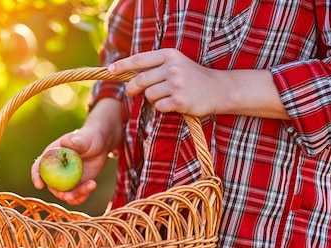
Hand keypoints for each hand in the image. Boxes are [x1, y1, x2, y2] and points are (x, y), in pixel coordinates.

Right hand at [31, 98, 122, 204]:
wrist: (101, 144)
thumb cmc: (88, 137)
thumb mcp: (83, 139)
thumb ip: (74, 142)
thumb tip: (65, 142)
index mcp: (51, 157)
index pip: (38, 168)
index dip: (36, 177)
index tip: (39, 185)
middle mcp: (57, 171)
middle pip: (52, 186)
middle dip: (60, 194)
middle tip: (70, 196)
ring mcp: (67, 179)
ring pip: (66, 194)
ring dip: (75, 196)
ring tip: (90, 186)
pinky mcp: (78, 185)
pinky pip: (77, 196)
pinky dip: (83, 196)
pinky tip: (93, 185)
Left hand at [108, 49, 288, 118]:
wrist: (219, 90)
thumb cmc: (194, 78)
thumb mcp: (176, 65)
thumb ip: (156, 68)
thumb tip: (129, 76)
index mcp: (169, 55)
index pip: (140, 59)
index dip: (123, 66)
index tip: (110, 70)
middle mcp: (172, 67)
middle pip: (139, 80)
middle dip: (132, 89)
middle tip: (132, 93)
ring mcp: (176, 84)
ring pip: (149, 95)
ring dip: (153, 99)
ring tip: (167, 97)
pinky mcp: (179, 100)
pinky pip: (159, 107)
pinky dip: (163, 108)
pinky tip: (175, 104)